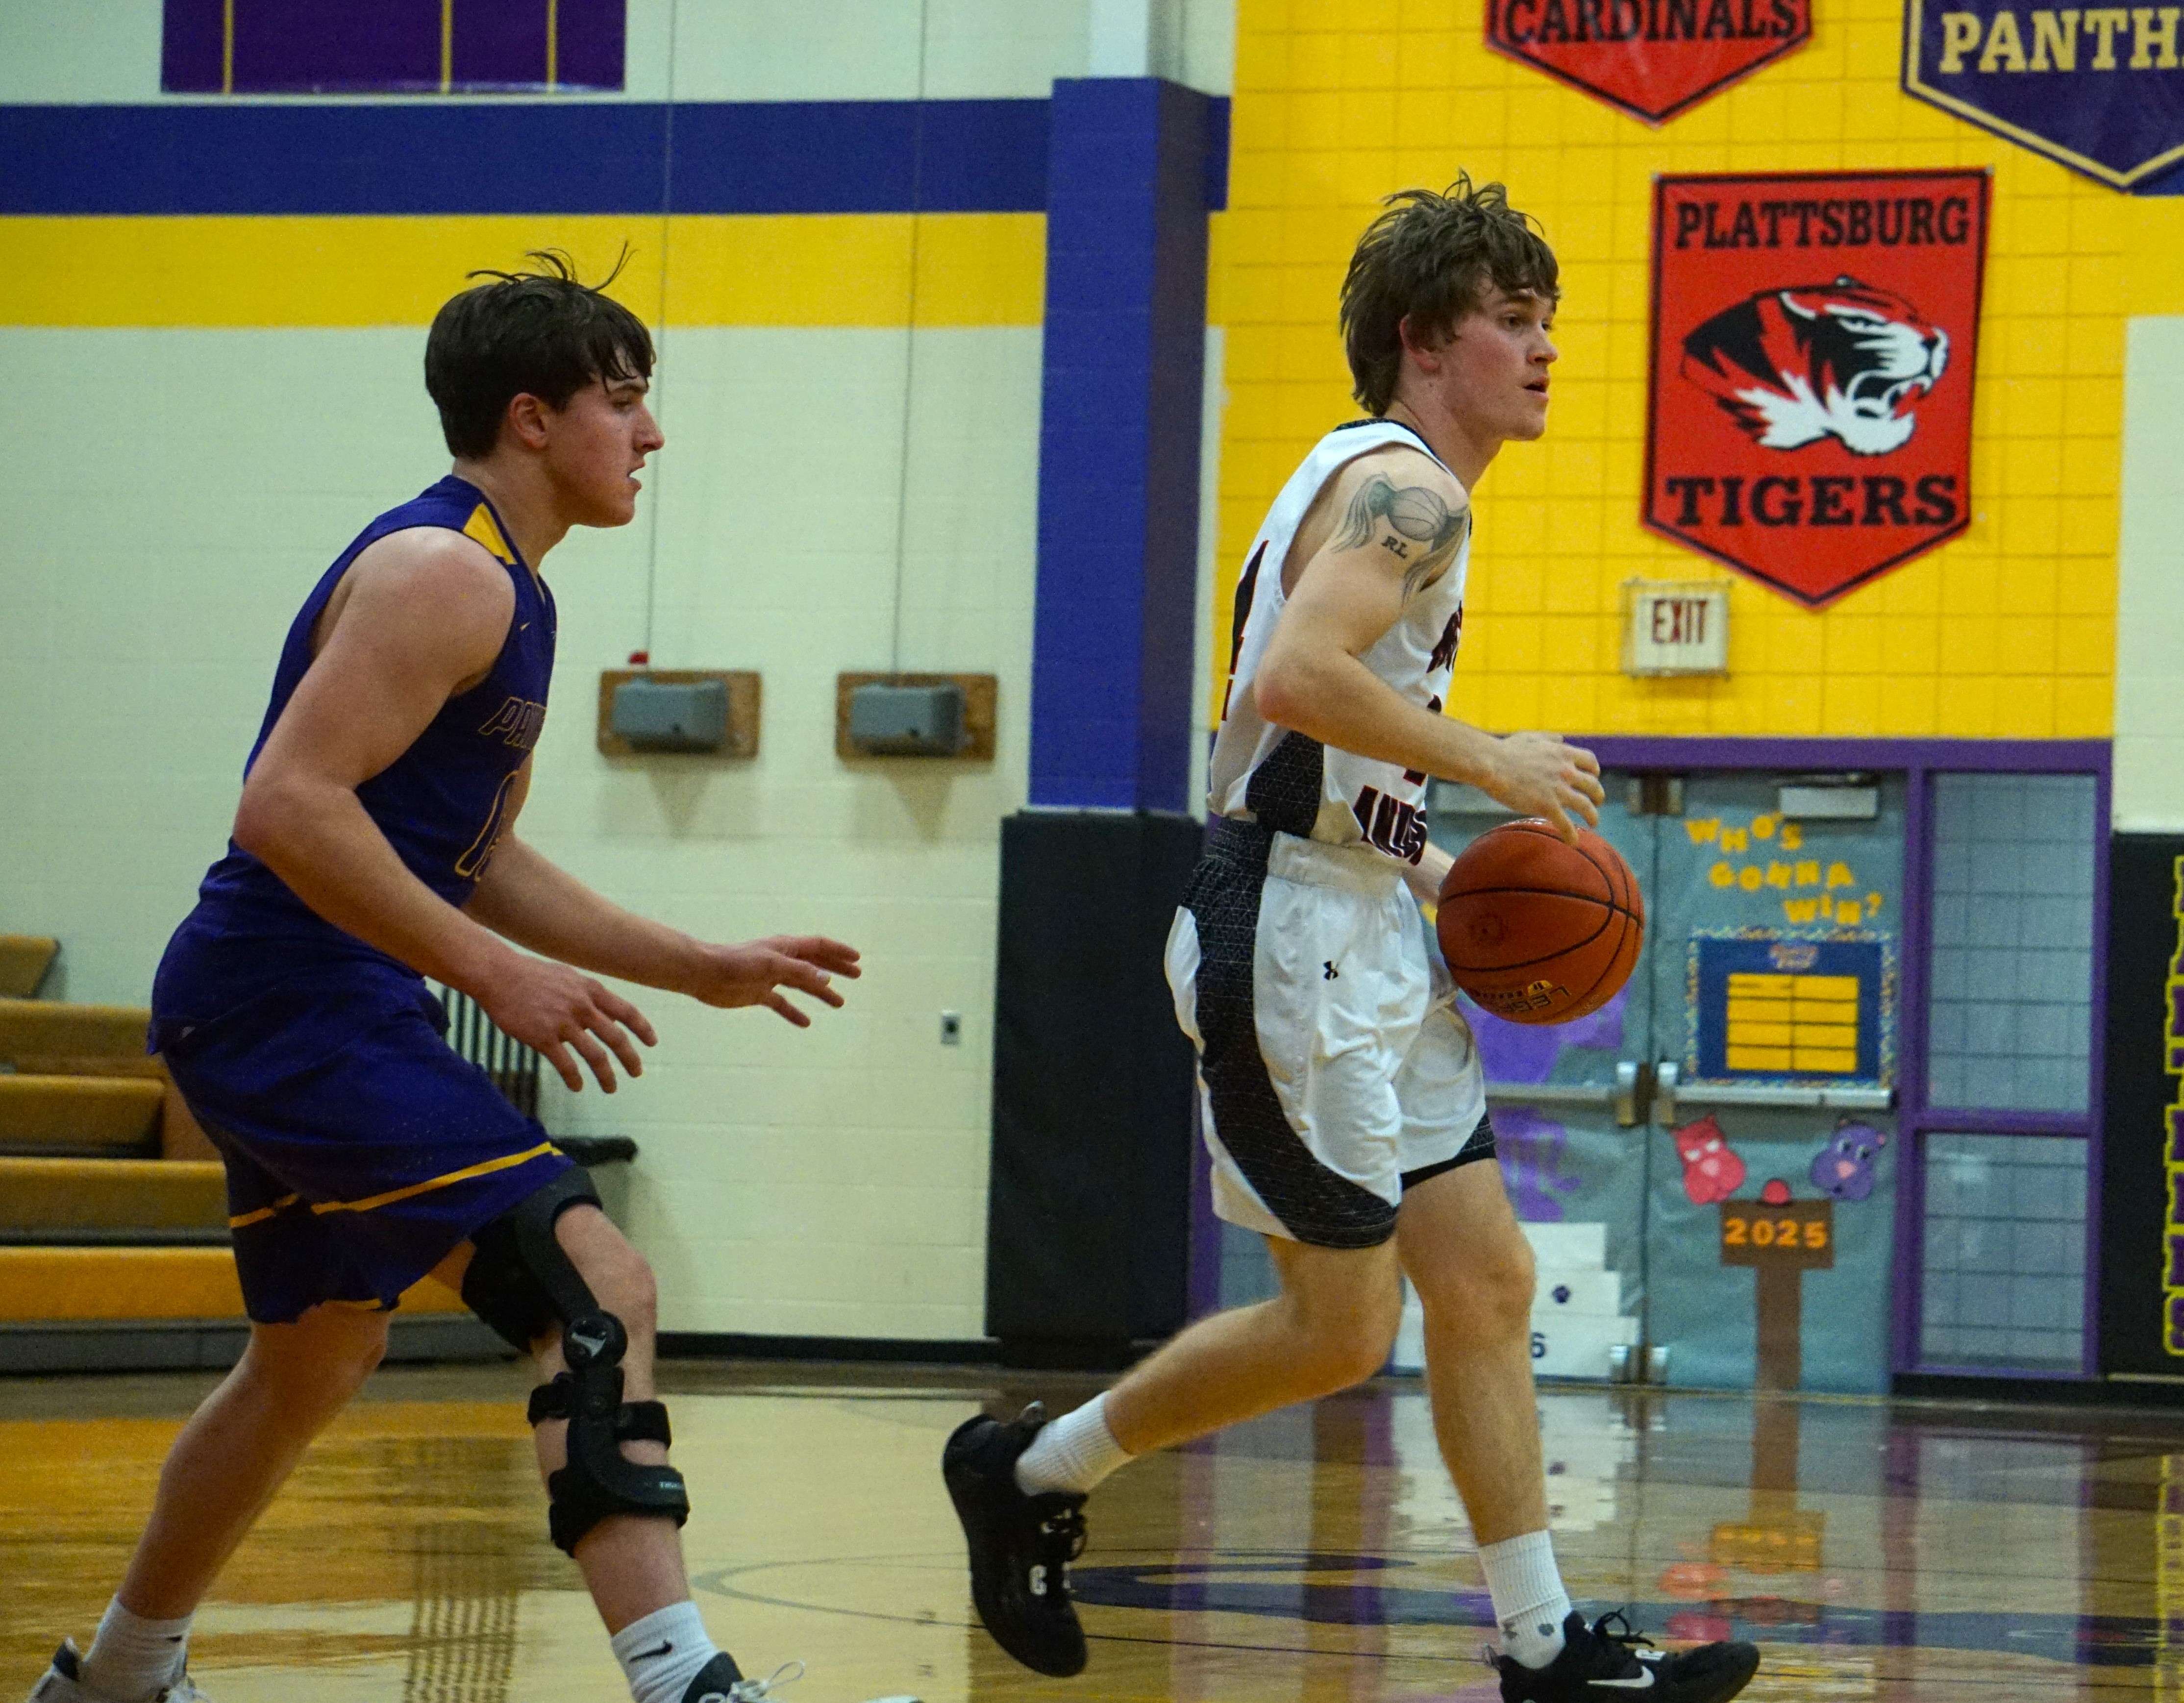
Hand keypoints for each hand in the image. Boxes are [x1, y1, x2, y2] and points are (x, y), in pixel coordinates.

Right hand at [476, 954, 654, 1093]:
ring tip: (611, 1088)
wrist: (498, 974)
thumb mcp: (567, 976)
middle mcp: (582, 1006)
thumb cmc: (530, 974)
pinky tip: (578, 1087)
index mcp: (590, 990)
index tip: (652, 1043)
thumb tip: (600, 1008)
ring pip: (595, 1055)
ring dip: (606, 1075)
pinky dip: (574, 1078)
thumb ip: (585, 993)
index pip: (626, 1012)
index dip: (642, 1028)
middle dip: (630, 1059)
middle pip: (616, 1038)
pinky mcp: (543, 1037)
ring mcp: (563, 1022)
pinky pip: (565, 1064)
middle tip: (637, 1072)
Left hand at [681, 935, 862, 1026]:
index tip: (857, 959)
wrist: (704, 974)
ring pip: (802, 985)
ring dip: (821, 992)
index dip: (839, 952)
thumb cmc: (736, 963)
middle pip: (815, 964)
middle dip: (836, 968)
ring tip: (839, 1003)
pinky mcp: (758, 994)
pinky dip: (794, 1012)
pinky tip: (805, 1022)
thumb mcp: (771, 965)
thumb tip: (827, 978)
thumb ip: (799, 971)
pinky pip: (782, 1004)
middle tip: (857, 976)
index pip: (819, 946)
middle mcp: (781, 960)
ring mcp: (770, 978)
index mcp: (786, 948)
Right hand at [1482, 731, 1604, 842]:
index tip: (1593, 777)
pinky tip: (1573, 842)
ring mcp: (1559, 790)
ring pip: (1586, 806)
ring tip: (1593, 823)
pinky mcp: (1548, 806)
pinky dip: (1572, 835)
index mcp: (1563, 753)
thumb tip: (1561, 739)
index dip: (1594, 771)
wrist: (1492, 764)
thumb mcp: (1531, 737)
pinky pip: (1566, 825)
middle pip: (1593, 785)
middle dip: (1598, 795)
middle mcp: (1566, 771)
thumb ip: (1549, 738)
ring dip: (1593, 816)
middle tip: (1596, 802)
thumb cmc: (1506, 750)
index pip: (1590, 762)